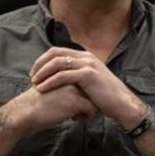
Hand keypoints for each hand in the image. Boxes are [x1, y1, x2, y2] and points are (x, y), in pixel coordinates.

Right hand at [6, 83, 98, 134]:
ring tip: (78, 116)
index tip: (80, 104)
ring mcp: (75, 89)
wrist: (24, 112)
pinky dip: (87, 117)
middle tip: (83, 111)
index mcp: (65, 72)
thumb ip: (64, 86)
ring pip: (94, 100)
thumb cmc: (36, 103)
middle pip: (92, 90)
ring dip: (89, 109)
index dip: (85, 93)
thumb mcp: (50, 87)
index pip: (85, 82)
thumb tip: (79, 94)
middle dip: (90, 101)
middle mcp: (72, 78)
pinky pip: (92, 110)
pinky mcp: (75, 101)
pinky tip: (74, 119)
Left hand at [29, 48, 146, 129]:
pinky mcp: (88, 75)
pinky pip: (62, 75)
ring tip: (34, 83)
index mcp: (85, 57)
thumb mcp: (91, 82)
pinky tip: (42, 89)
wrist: (122, 104)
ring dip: (42, 73)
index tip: (35, 72)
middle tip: (32, 77)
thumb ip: (78, 77)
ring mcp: (87, 64)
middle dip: (39, 64)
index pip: (58, 51)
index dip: (43, 60)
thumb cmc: (106, 97)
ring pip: (57, 63)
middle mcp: (86, 57)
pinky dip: (49, 82)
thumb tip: (63, 81)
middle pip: (55, 53)